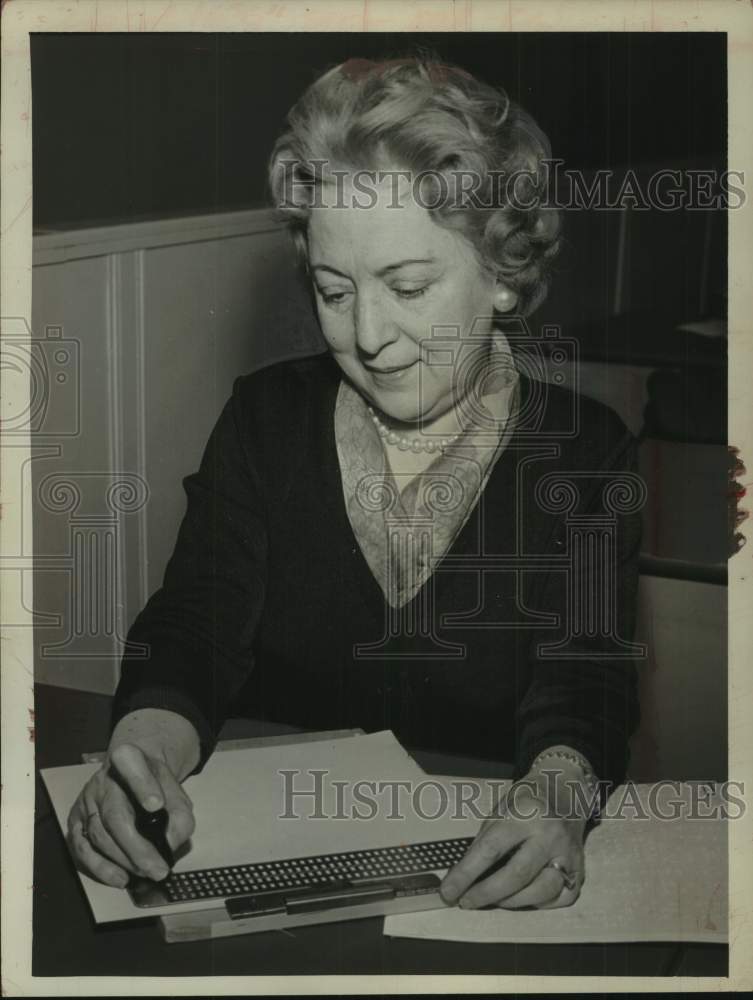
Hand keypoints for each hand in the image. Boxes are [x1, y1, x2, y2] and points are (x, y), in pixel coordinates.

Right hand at [67, 710, 199, 887]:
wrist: (134, 777)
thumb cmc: (155, 787)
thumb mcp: (176, 792)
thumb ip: (179, 815)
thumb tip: (169, 843)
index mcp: (129, 760)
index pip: (131, 763)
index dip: (142, 784)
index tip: (156, 804)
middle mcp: (103, 779)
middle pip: (114, 814)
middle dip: (137, 847)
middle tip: (158, 868)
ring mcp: (86, 801)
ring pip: (99, 835)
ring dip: (124, 861)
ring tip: (147, 873)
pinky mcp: (76, 821)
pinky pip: (82, 849)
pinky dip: (101, 868)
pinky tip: (120, 877)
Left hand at [439, 770, 587, 909]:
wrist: (567, 790)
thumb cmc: (527, 799)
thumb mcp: (501, 808)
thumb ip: (486, 840)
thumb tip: (463, 876)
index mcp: (525, 813)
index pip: (490, 848)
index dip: (466, 873)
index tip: (448, 891)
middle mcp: (549, 834)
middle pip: (516, 874)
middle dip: (486, 894)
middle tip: (465, 903)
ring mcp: (569, 853)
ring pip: (540, 891)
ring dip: (510, 902)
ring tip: (492, 900)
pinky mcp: (581, 869)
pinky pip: (559, 898)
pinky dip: (538, 903)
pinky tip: (522, 897)